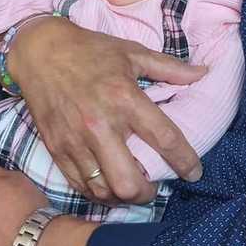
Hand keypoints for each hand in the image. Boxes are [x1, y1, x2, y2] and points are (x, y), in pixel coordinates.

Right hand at [4, 16, 205, 203]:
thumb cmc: (91, 50)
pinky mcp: (56, 148)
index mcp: (125, 97)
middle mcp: (100, 124)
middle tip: (155, 185)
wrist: (42, 50)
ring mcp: (75, 140)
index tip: (194, 172)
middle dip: (149, 193)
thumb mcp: (132, 52)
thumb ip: (170, 67)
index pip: (164, 138)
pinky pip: (80, 185)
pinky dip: (97, 191)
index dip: (185, 160)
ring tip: (132, 186)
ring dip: (122, 195)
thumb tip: (203, 73)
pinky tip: (108, 183)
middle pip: (129, 182)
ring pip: (104, 190)